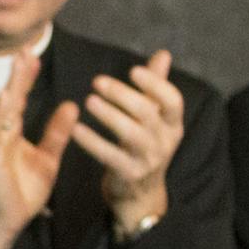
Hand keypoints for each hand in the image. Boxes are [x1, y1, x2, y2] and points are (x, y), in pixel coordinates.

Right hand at [0, 51, 78, 248]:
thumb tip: (72, 106)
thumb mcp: (48, 157)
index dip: (26, 77)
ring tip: (17, 67)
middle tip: (25, 49)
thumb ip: (57, 132)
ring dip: (9, 88)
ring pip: (1, 111)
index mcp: (12, 133)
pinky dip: (0, 116)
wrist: (9, 220)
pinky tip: (7, 99)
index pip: (19, 99)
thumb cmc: (24, 191)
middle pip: (9, 99)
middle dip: (17, 74)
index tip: (34, 54)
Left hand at [73, 48, 180, 235]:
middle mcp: (164, 141)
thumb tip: (163, 54)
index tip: (134, 70)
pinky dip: (92, 141)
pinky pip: (109, 155)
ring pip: (129, 133)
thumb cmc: (144, 147)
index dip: (156, 84)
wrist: (140, 194)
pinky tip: (76, 129)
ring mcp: (148, 159)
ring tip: (88, 101)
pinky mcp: (129, 174)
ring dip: (108, 115)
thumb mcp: (155, 119)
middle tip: (97, 81)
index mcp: (173, 125)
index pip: (173, 100)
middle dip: (122, 94)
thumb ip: (156, 87)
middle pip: (147, 112)